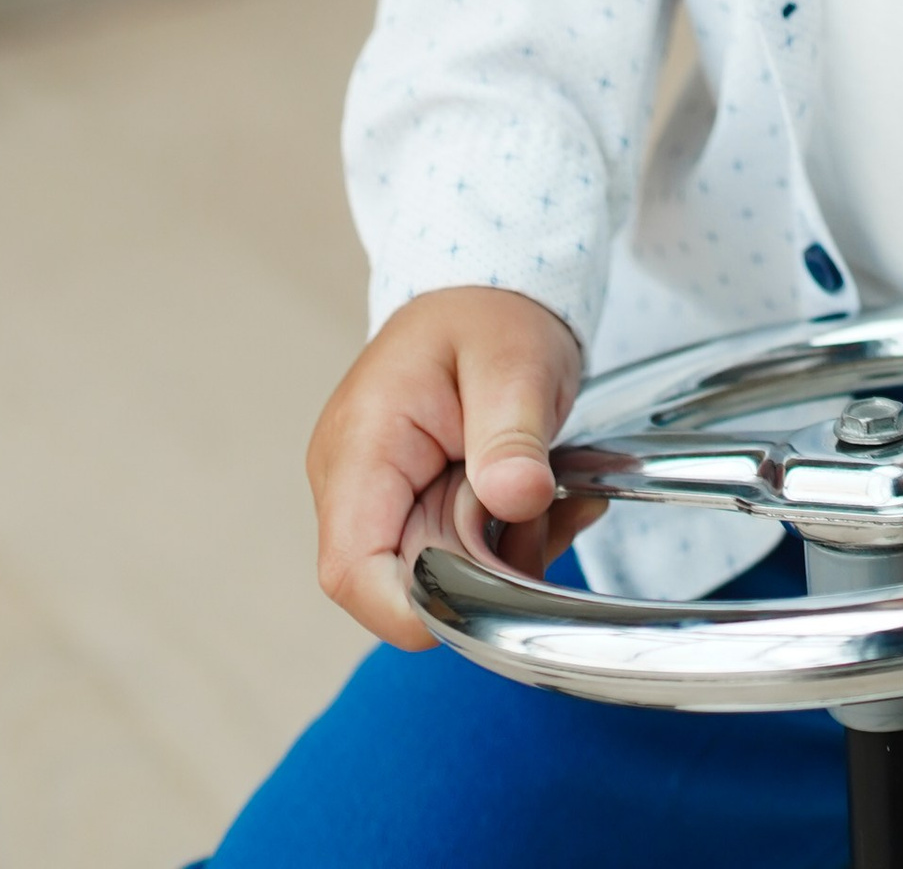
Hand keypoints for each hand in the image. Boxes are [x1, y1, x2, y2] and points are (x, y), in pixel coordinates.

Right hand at [309, 284, 592, 648]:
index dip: (417, 605)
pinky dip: (504, 543)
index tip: (492, 594)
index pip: (351, 570)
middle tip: (544, 516)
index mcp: (361, 446)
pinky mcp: (409, 505)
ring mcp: (377, 497)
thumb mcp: (513, 360)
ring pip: (434, 577)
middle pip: (399, 584)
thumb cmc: (487, 317)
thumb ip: (511, 433)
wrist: (482, 298)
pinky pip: (453, 554)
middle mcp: (353, 482)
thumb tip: (516, 500)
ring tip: (551, 496)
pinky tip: (543, 500)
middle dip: (481, 575)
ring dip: (502, 557)